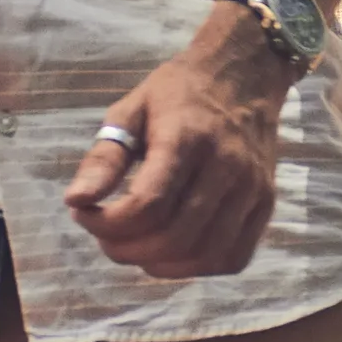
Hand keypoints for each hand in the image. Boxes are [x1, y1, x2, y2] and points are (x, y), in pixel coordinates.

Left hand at [64, 7, 292, 278]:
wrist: (244, 74)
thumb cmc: (179, 93)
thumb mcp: (130, 110)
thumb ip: (104, 158)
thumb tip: (76, 201)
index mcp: (187, 137)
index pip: (149, 204)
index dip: (108, 224)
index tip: (84, 213)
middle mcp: (226, 166)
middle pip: (175, 236)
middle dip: (128, 249)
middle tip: (106, 238)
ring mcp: (252, 189)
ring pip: (204, 254)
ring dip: (160, 264)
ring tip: (135, 247)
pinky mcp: (266, 204)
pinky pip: (233, 257)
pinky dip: (197, 266)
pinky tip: (172, 252)